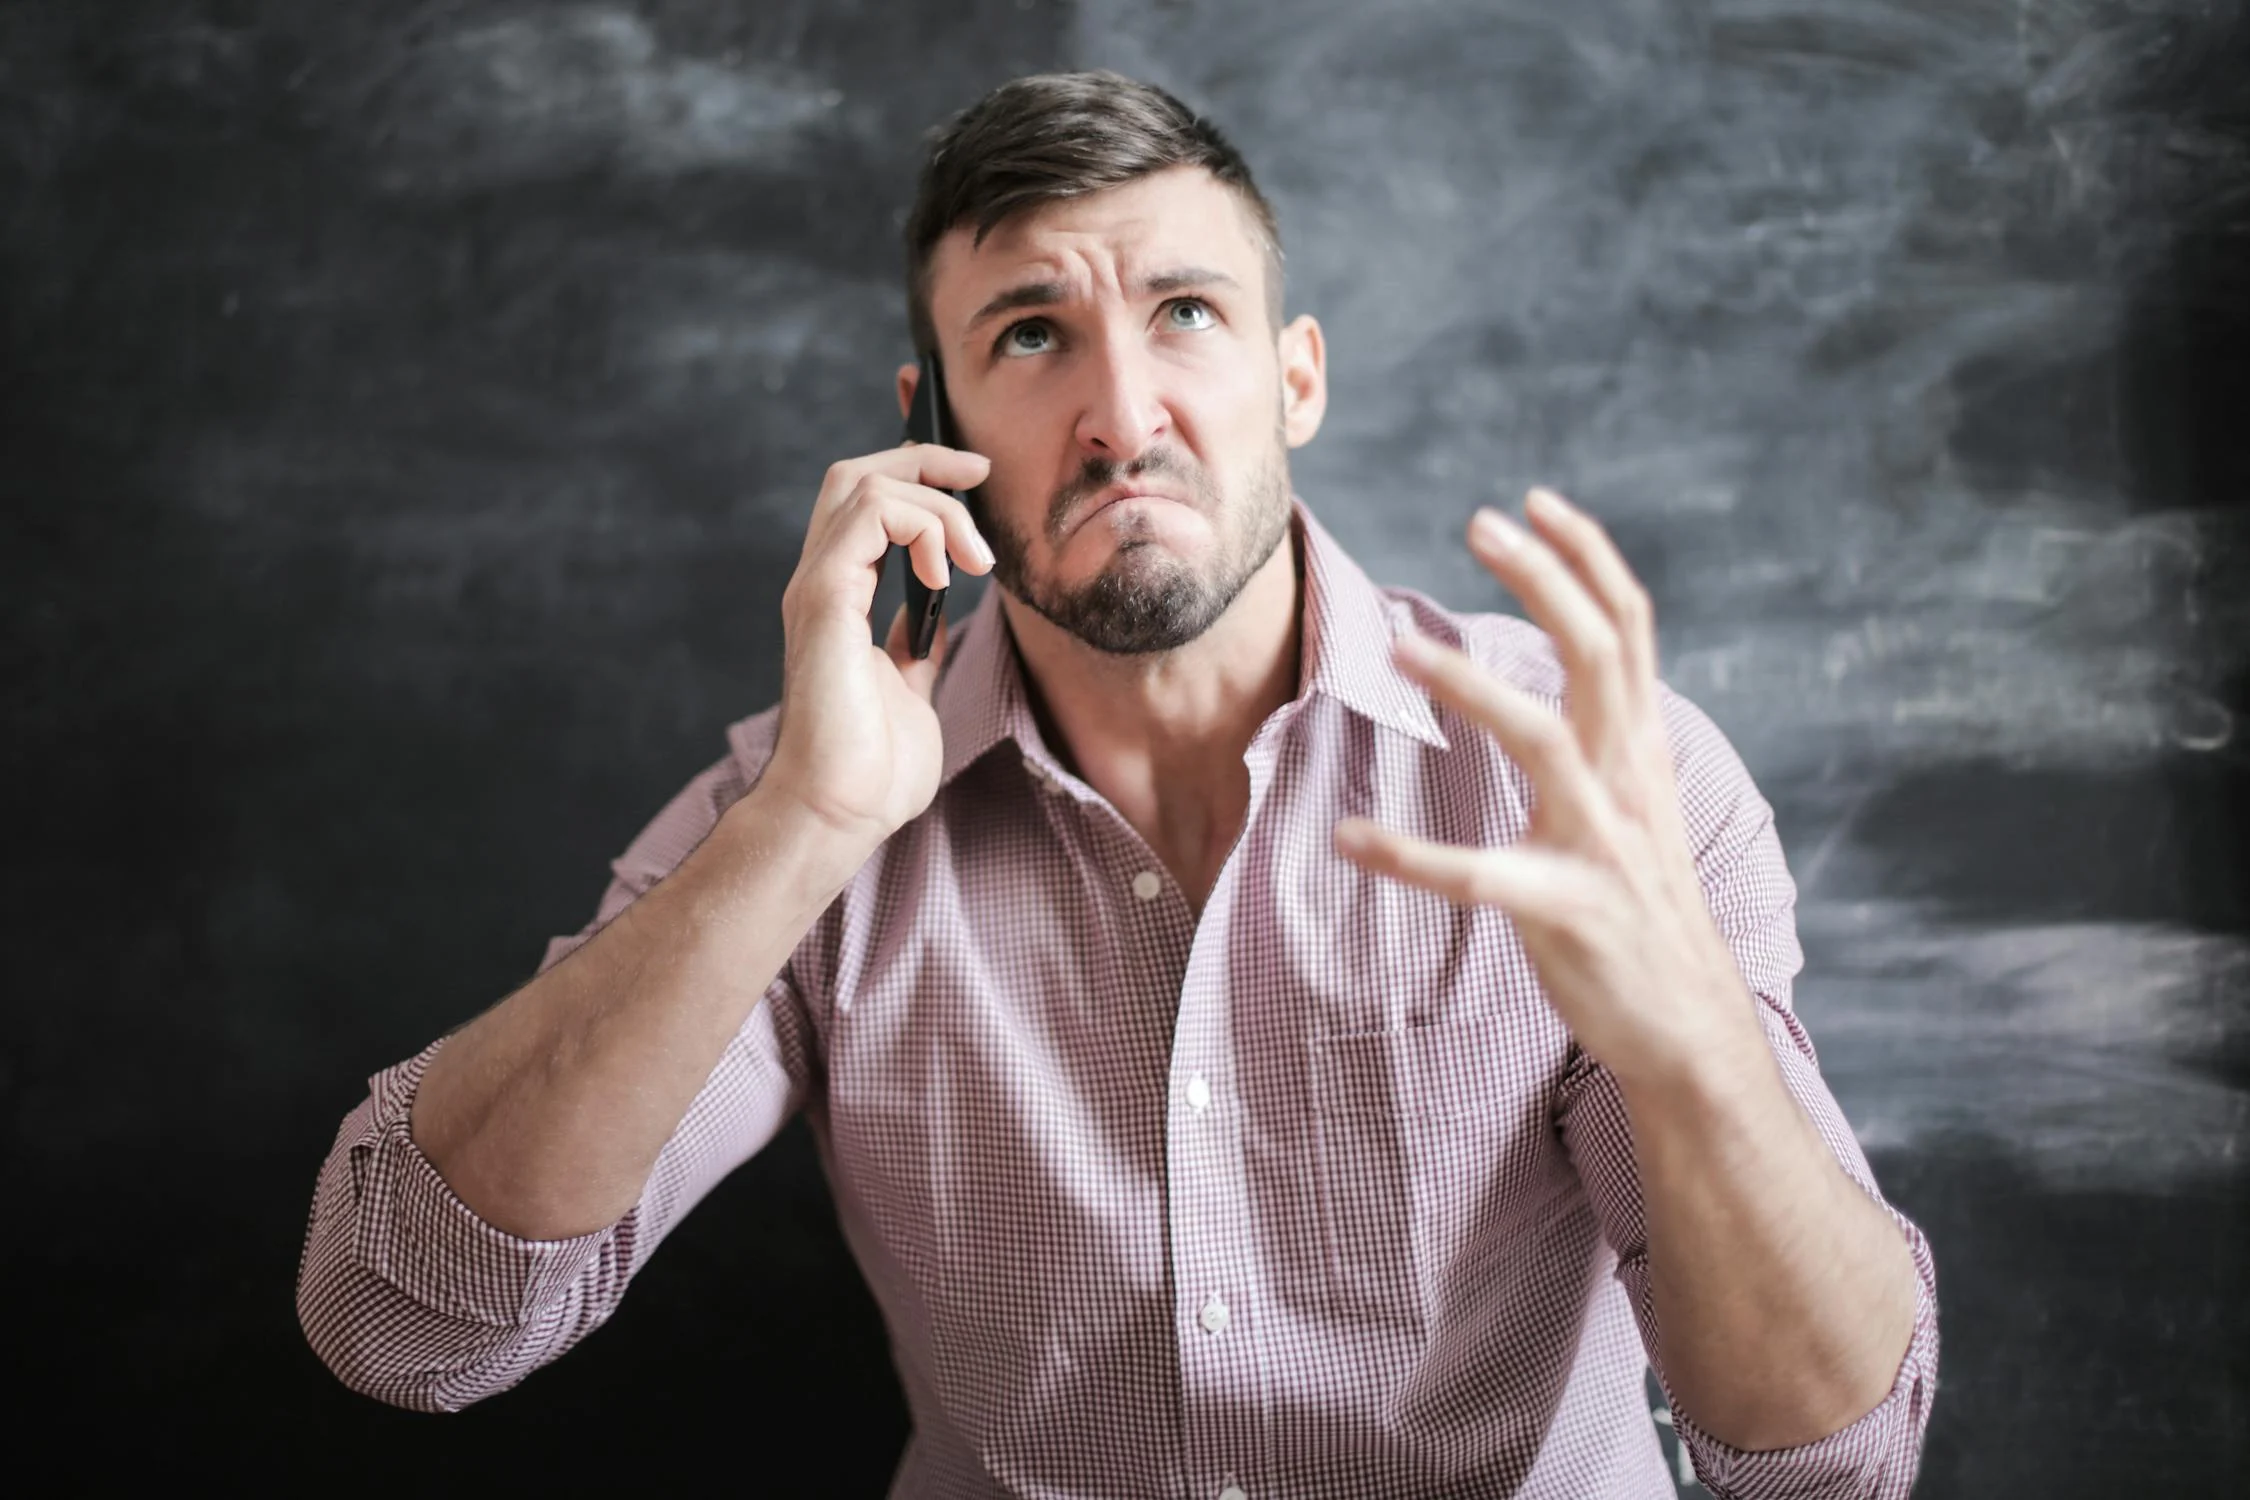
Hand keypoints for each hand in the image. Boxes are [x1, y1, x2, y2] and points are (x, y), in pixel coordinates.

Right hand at [760, 443, 994, 851]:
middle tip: (980, 473)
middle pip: (856, 473)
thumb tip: (934, 619)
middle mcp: (823, 583)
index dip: (919, 477)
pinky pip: (871, 514)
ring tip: (976, 559)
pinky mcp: (824, 598)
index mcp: (840, 600)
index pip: (867, 505)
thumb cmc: (870, 771)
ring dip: (936, 505)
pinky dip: (921, 526)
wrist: (839, 813)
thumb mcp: (910, 691)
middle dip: (924, 458)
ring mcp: (818, 587)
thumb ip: (915, 649)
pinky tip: (948, 575)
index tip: (975, 483)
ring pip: (865, 482)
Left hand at [1333, 487, 1760, 1086]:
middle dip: (1544, 579)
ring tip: (1399, 650)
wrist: (1691, 1027)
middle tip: (1480, 523)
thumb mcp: (1635, 807)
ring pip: (1545, 741)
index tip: (1535, 501)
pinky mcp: (1569, 912)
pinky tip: (1350, 841)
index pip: (1628, 629)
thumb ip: (1609, 740)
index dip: (1588, 558)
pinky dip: (1412, 858)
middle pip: (1598, 654)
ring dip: (1472, 689)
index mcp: (1641, 752)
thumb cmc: (1643, 911)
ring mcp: (1603, 845)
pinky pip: (1483, 877)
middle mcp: (1629, 783)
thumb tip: (1573, 676)